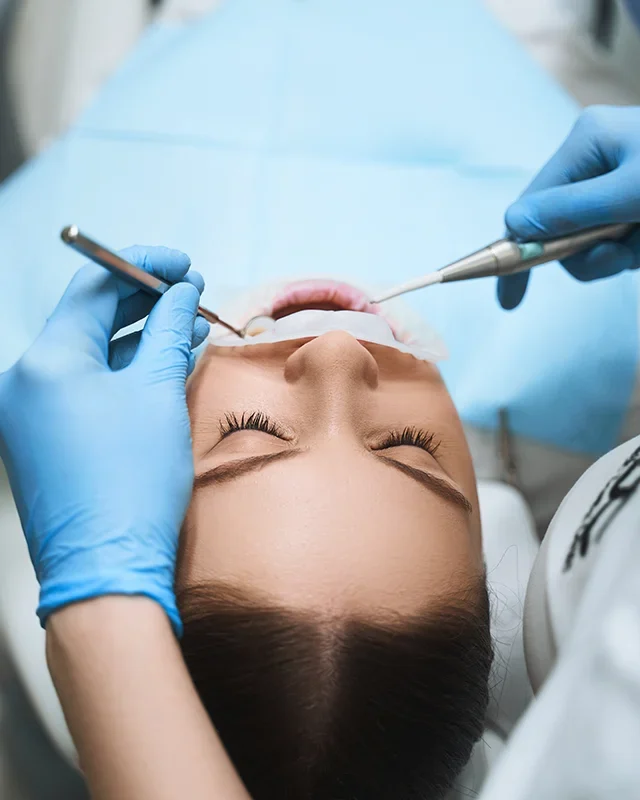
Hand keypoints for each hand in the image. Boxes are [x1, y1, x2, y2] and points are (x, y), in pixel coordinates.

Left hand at [0, 247, 209, 633]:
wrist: (106, 570)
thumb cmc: (133, 481)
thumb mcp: (159, 394)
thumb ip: (170, 331)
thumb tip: (183, 292)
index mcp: (46, 360)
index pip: (95, 286)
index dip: (144, 265)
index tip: (184, 264)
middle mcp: (25, 379)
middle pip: (89, 317)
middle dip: (143, 301)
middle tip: (191, 293)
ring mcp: (29, 411)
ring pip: (89, 354)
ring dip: (138, 338)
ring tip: (188, 327)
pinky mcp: (42, 437)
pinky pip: (83, 387)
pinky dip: (122, 373)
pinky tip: (162, 365)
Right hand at [498, 105, 639, 308]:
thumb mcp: (632, 193)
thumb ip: (570, 210)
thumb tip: (513, 224)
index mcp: (586, 143)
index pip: (530, 206)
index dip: (517, 252)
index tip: (510, 300)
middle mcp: (595, 159)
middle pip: (557, 229)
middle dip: (587, 254)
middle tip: (622, 253)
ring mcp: (616, 182)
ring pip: (589, 242)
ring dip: (618, 255)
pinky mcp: (634, 204)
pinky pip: (617, 242)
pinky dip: (635, 251)